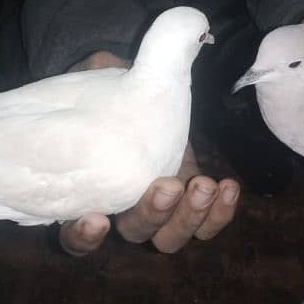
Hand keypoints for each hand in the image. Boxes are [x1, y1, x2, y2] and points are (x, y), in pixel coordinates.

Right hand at [59, 51, 240, 254]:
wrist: (148, 97)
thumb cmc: (113, 93)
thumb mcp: (103, 78)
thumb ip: (101, 75)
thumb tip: (110, 64)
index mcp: (91, 193)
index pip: (76, 236)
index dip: (83, 237)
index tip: (97, 218)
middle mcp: (123, 210)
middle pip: (134, 235)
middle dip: (152, 214)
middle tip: (167, 185)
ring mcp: (161, 210)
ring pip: (171, 240)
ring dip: (189, 217)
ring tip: (204, 184)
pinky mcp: (192, 202)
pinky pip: (207, 225)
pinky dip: (220, 213)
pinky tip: (227, 185)